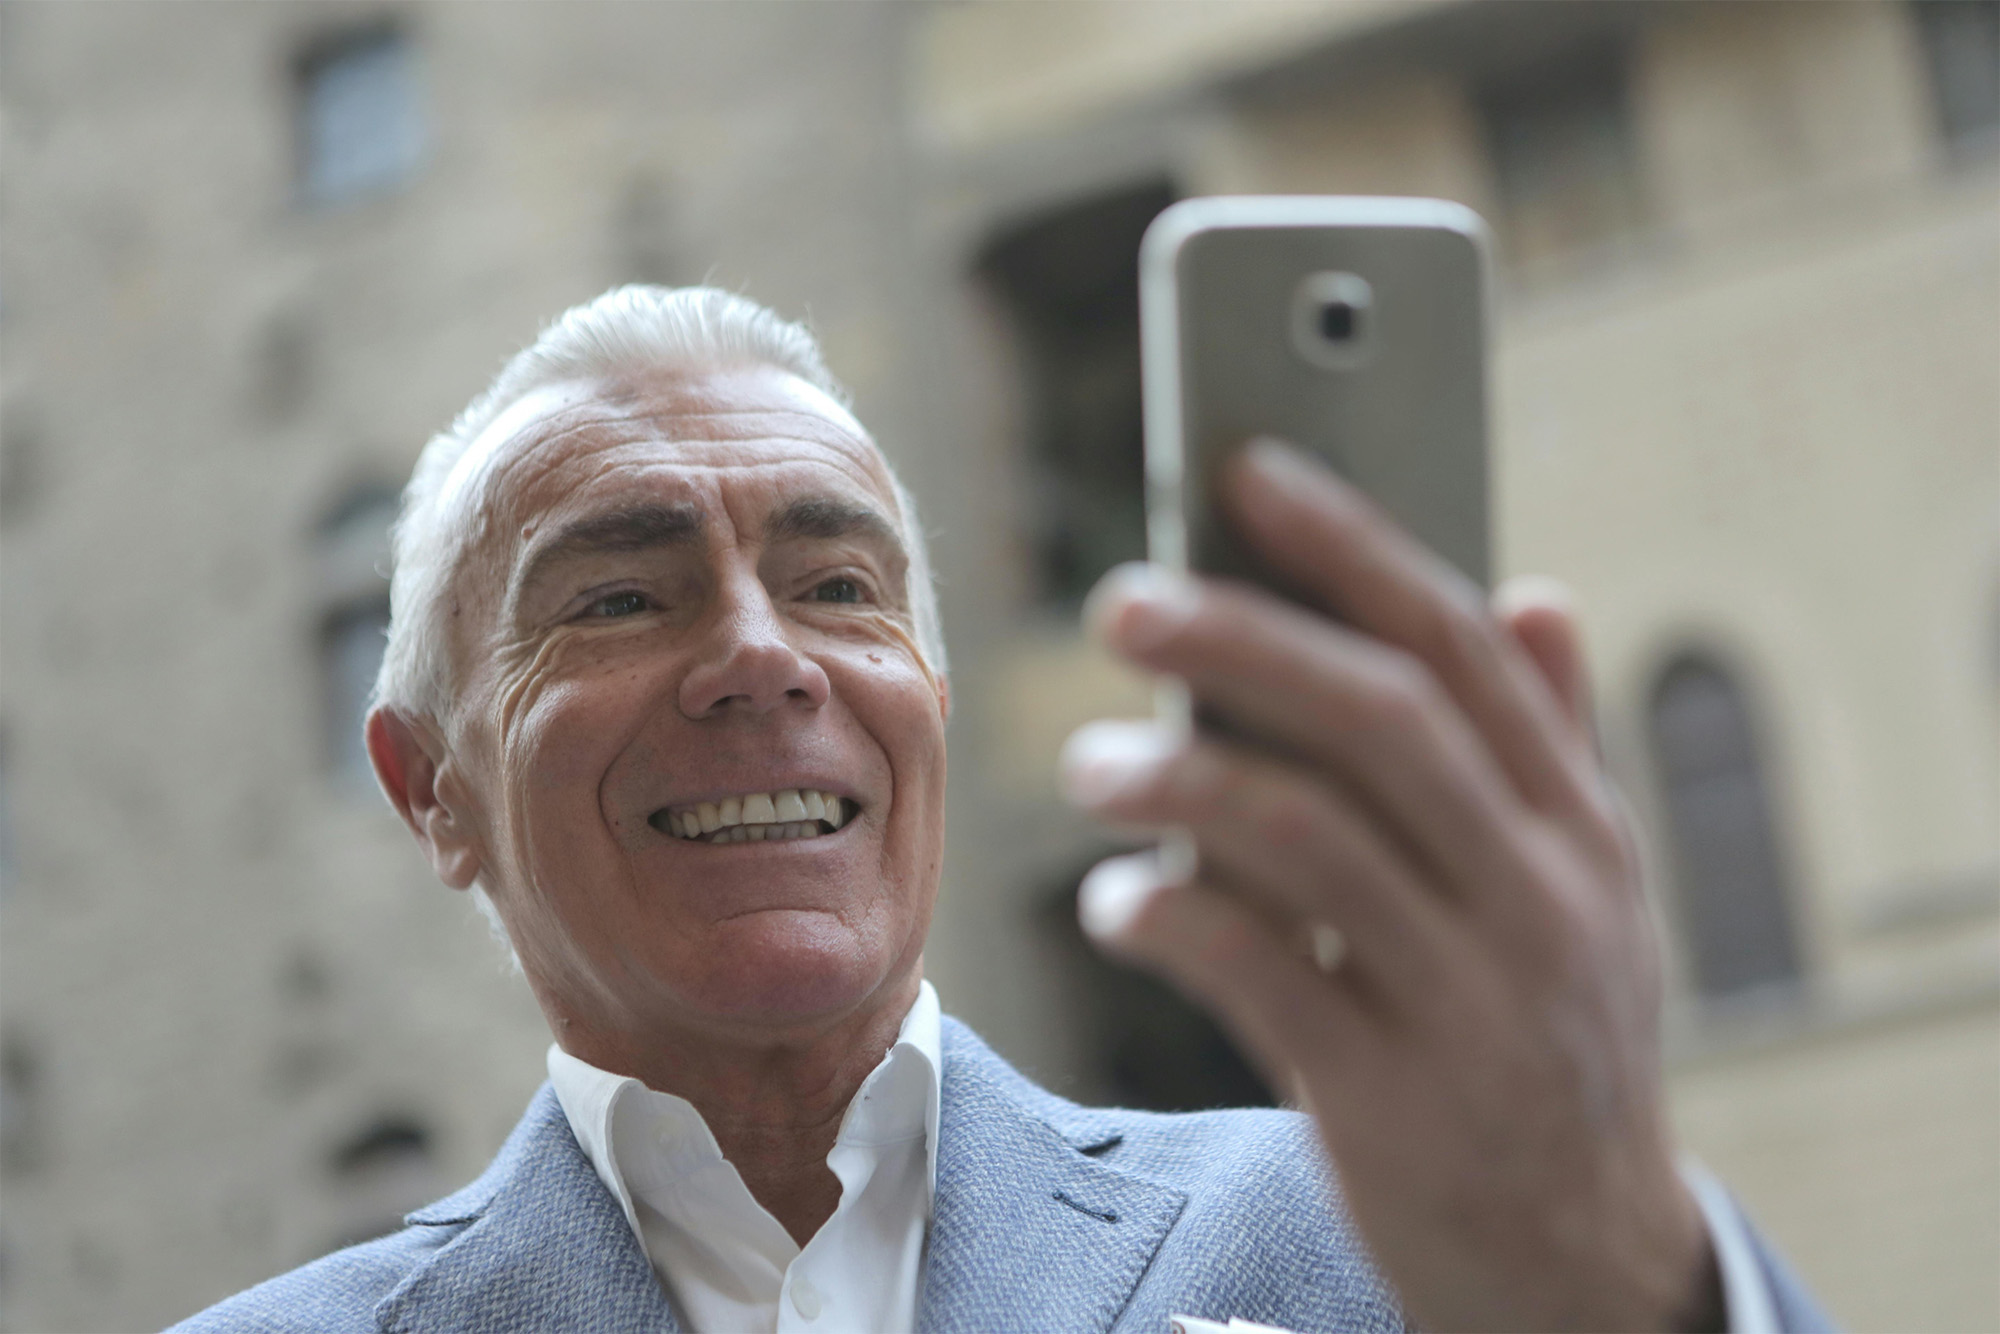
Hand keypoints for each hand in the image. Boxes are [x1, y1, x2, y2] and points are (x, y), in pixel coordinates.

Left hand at [1061, 441, 1720, 1331]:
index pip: (1462, 650)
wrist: (1580, 1260)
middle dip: (1245, 641)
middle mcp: (1539, 897)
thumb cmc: (1554, 1041)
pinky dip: (1171, 919)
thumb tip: (1537, 590)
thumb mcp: (1594, 896)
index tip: (1250, 474)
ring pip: (1310, 840)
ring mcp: (1471, 1000)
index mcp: (1576, 828)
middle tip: (1123, 602)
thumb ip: (1556, 748)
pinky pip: (1262, 978)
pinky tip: (1114, 898)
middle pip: (1380, 722)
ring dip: (1180, 782)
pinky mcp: (1393, 1099)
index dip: (1352, 549)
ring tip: (1090, 763)